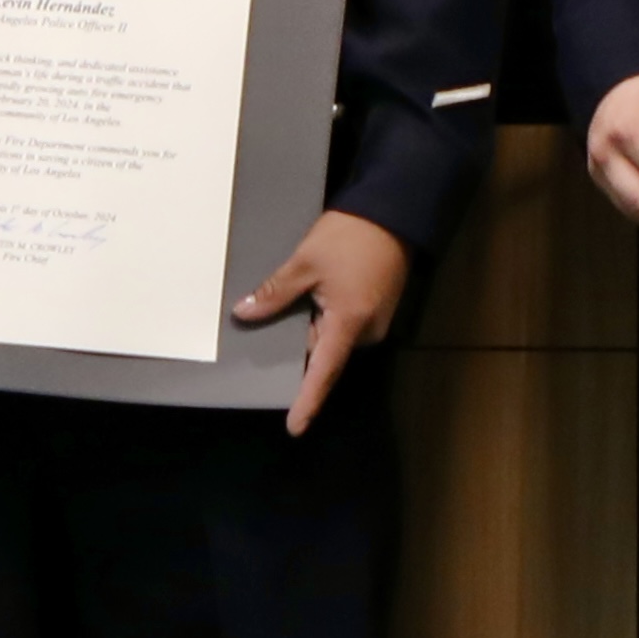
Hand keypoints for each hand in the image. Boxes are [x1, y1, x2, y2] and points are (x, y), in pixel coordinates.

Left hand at [231, 207, 412, 437]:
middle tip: (265, 337)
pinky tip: (309, 301)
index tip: (295, 426)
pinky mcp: (377, 308)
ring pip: (334, 337)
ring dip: (311, 329)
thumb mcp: (305, 263)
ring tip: (290, 308)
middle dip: (298, 349)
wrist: (394, 211)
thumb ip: (275, 293)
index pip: (323, 372)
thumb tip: (244, 314)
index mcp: (349, 324)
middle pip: (325, 353)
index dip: (308, 400)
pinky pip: (344, 325)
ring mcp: (376, 320)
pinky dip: (324, 319)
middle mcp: (367, 330)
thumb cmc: (349, 236)